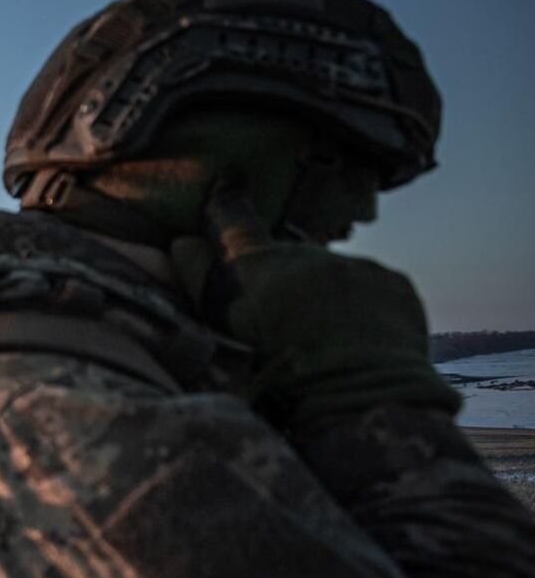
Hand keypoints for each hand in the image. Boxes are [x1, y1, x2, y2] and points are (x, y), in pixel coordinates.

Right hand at [170, 171, 456, 425]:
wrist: (363, 401)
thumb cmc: (281, 380)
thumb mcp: (226, 335)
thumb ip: (202, 284)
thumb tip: (182, 243)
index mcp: (258, 268)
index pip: (233, 222)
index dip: (226, 200)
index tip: (228, 176)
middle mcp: (306, 255)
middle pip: (288, 259)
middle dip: (284, 282)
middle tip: (284, 327)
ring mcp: (355, 266)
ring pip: (333, 275)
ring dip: (327, 298)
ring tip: (326, 344)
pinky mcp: (395, 284)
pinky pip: (374, 288)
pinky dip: (365, 308)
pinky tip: (360, 343)